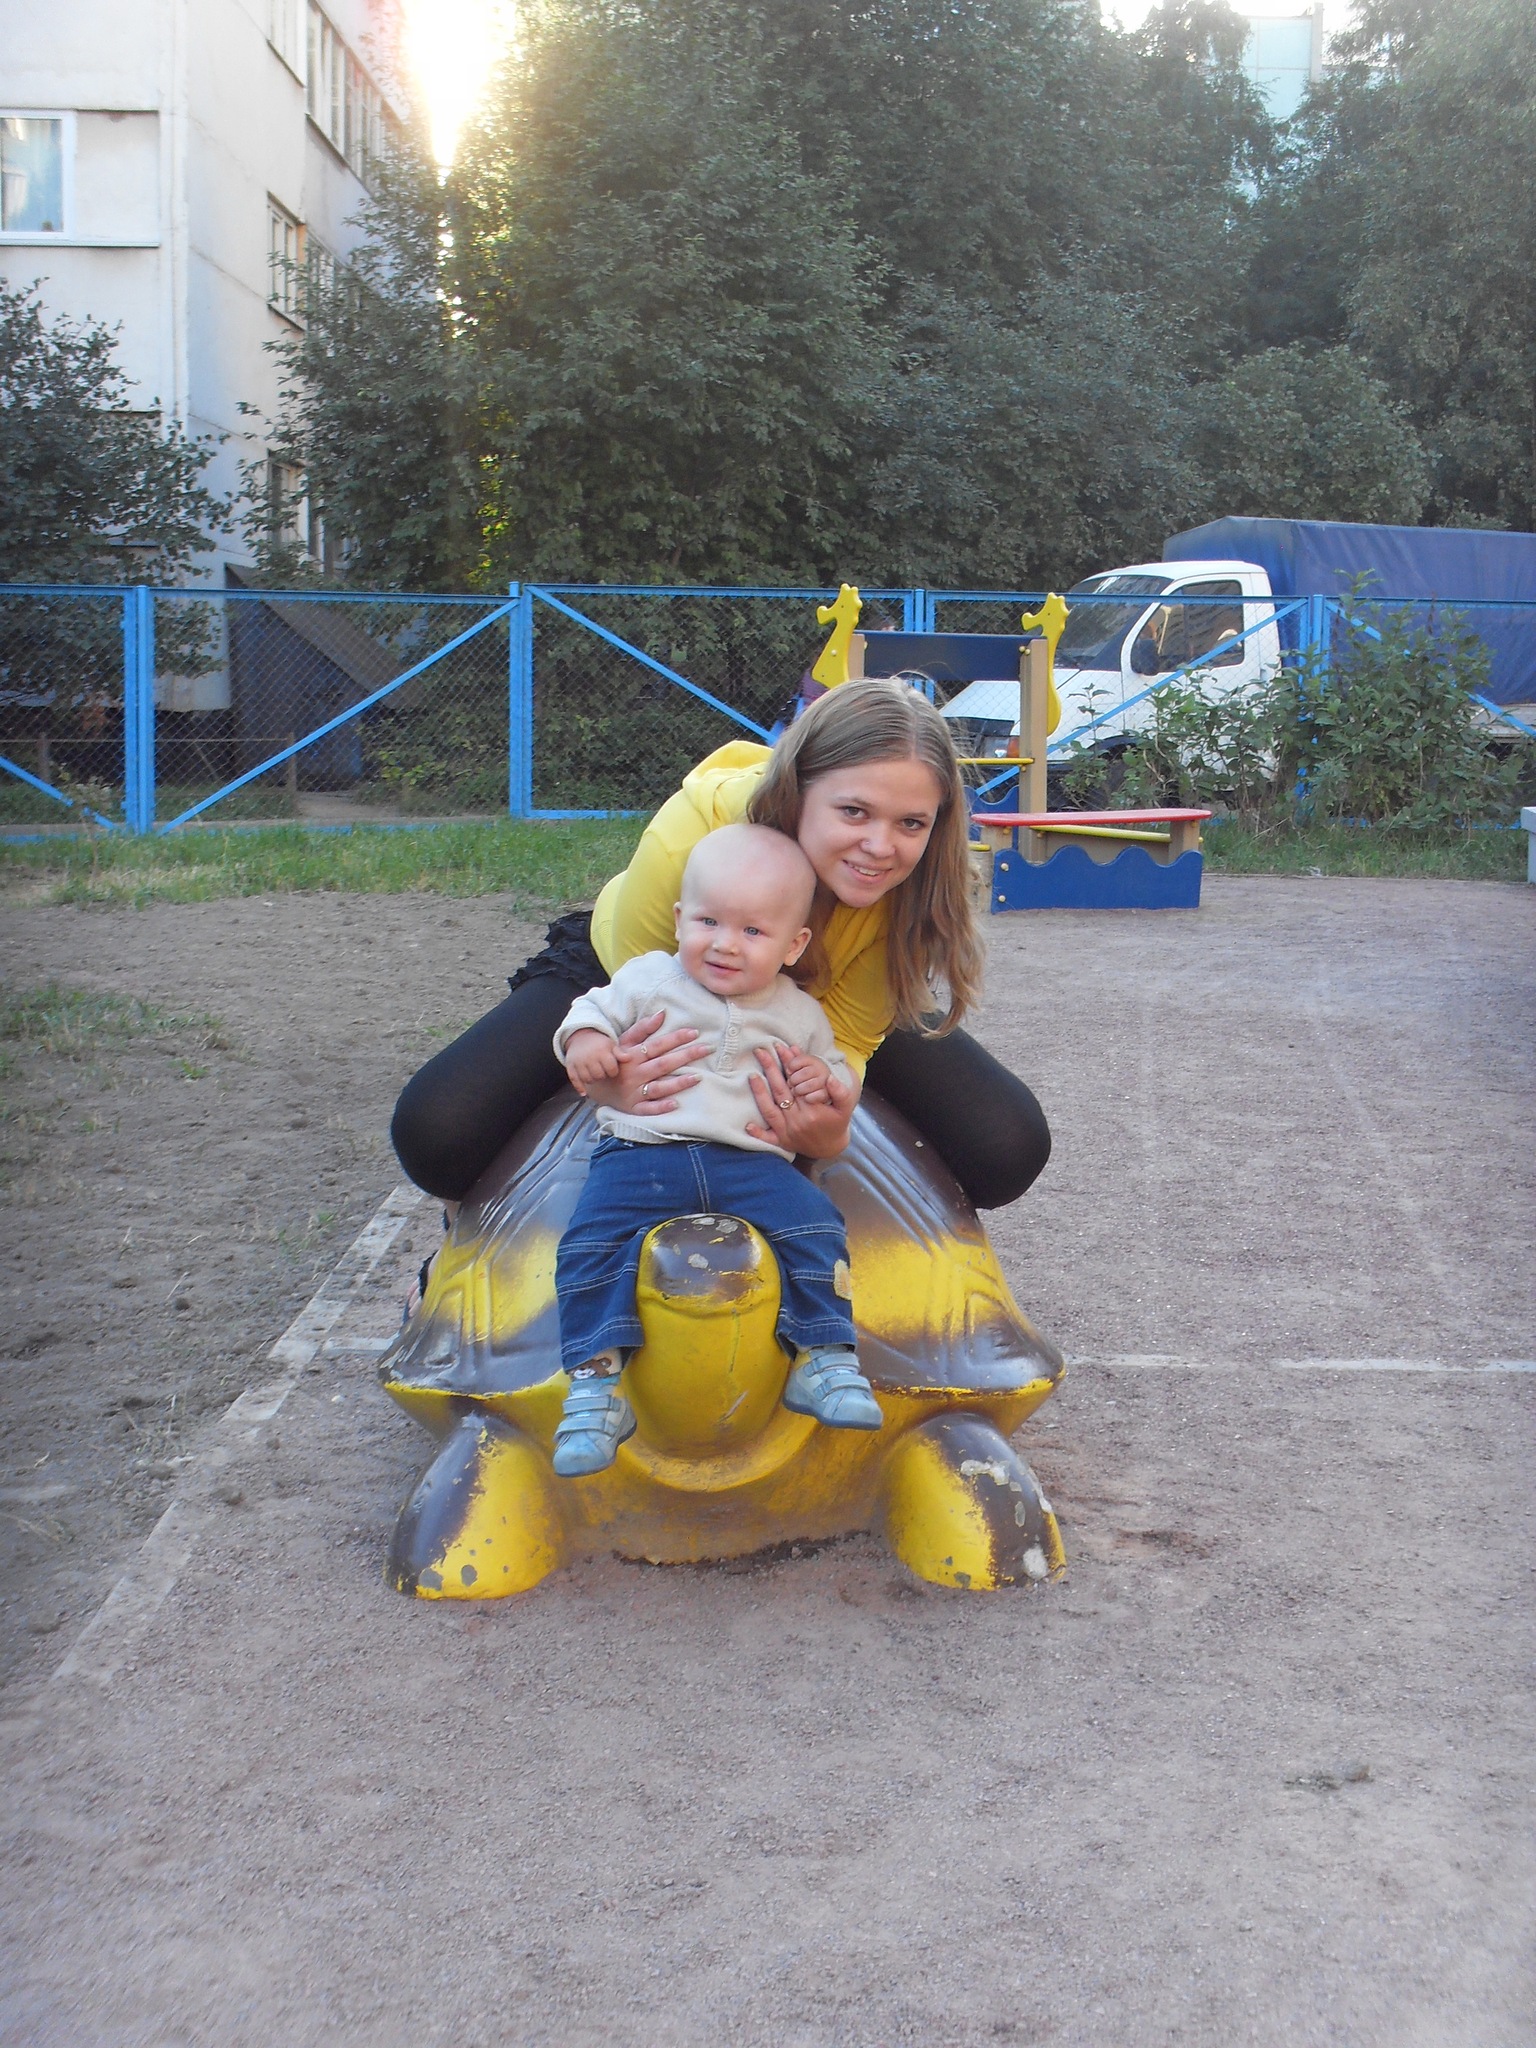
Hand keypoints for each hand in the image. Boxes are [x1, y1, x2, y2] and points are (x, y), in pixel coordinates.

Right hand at [563, 1028, 620, 1092]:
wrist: (580, 1037)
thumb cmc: (599, 1043)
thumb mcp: (611, 1045)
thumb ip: (620, 1053)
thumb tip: (629, 1058)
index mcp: (601, 1051)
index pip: (611, 1069)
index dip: (613, 1071)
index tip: (612, 1069)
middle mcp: (589, 1057)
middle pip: (599, 1075)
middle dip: (603, 1076)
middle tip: (603, 1072)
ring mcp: (579, 1062)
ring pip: (587, 1079)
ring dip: (592, 1080)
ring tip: (595, 1075)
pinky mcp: (570, 1066)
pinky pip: (574, 1080)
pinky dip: (579, 1087)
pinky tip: (584, 1093)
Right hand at [581, 1011, 702, 1117]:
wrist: (594, 1085)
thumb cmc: (615, 1060)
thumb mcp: (624, 1042)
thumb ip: (642, 1028)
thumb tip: (662, 1013)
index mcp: (633, 1056)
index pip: (657, 1045)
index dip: (675, 1038)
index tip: (694, 1033)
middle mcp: (635, 1073)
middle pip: (663, 1064)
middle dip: (686, 1056)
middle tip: (707, 1049)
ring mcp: (635, 1092)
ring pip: (659, 1087)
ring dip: (678, 1083)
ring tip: (698, 1077)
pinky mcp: (634, 1108)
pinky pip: (648, 1109)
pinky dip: (661, 1107)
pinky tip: (675, 1104)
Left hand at [746, 1043, 855, 1157]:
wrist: (831, 1147)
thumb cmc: (836, 1123)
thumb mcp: (844, 1108)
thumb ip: (841, 1092)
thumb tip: (830, 1078)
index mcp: (812, 1111)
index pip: (796, 1082)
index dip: (788, 1065)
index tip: (781, 1049)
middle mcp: (797, 1121)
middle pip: (780, 1092)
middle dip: (770, 1070)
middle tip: (761, 1051)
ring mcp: (788, 1133)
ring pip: (769, 1111)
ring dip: (759, 1093)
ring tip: (751, 1076)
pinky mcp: (782, 1142)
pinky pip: (767, 1138)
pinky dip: (757, 1133)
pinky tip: (747, 1125)